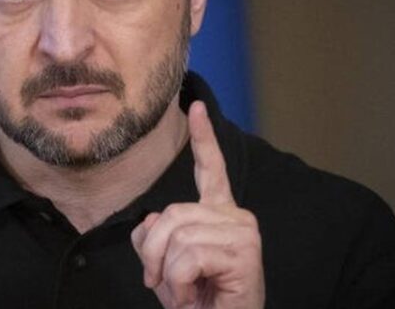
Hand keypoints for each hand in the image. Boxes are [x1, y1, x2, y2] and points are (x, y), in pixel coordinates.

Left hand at [131, 101, 263, 308]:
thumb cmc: (197, 301)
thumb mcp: (165, 266)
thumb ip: (155, 238)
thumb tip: (149, 221)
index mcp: (218, 214)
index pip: (211, 170)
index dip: (203, 138)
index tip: (196, 105)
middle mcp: (235, 216)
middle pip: (171, 213)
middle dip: (153, 253)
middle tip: (161, 282)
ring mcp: (243, 231)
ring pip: (176, 236)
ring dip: (167, 273)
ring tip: (184, 292)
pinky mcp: (244, 251)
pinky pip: (187, 258)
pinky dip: (178, 284)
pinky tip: (193, 297)